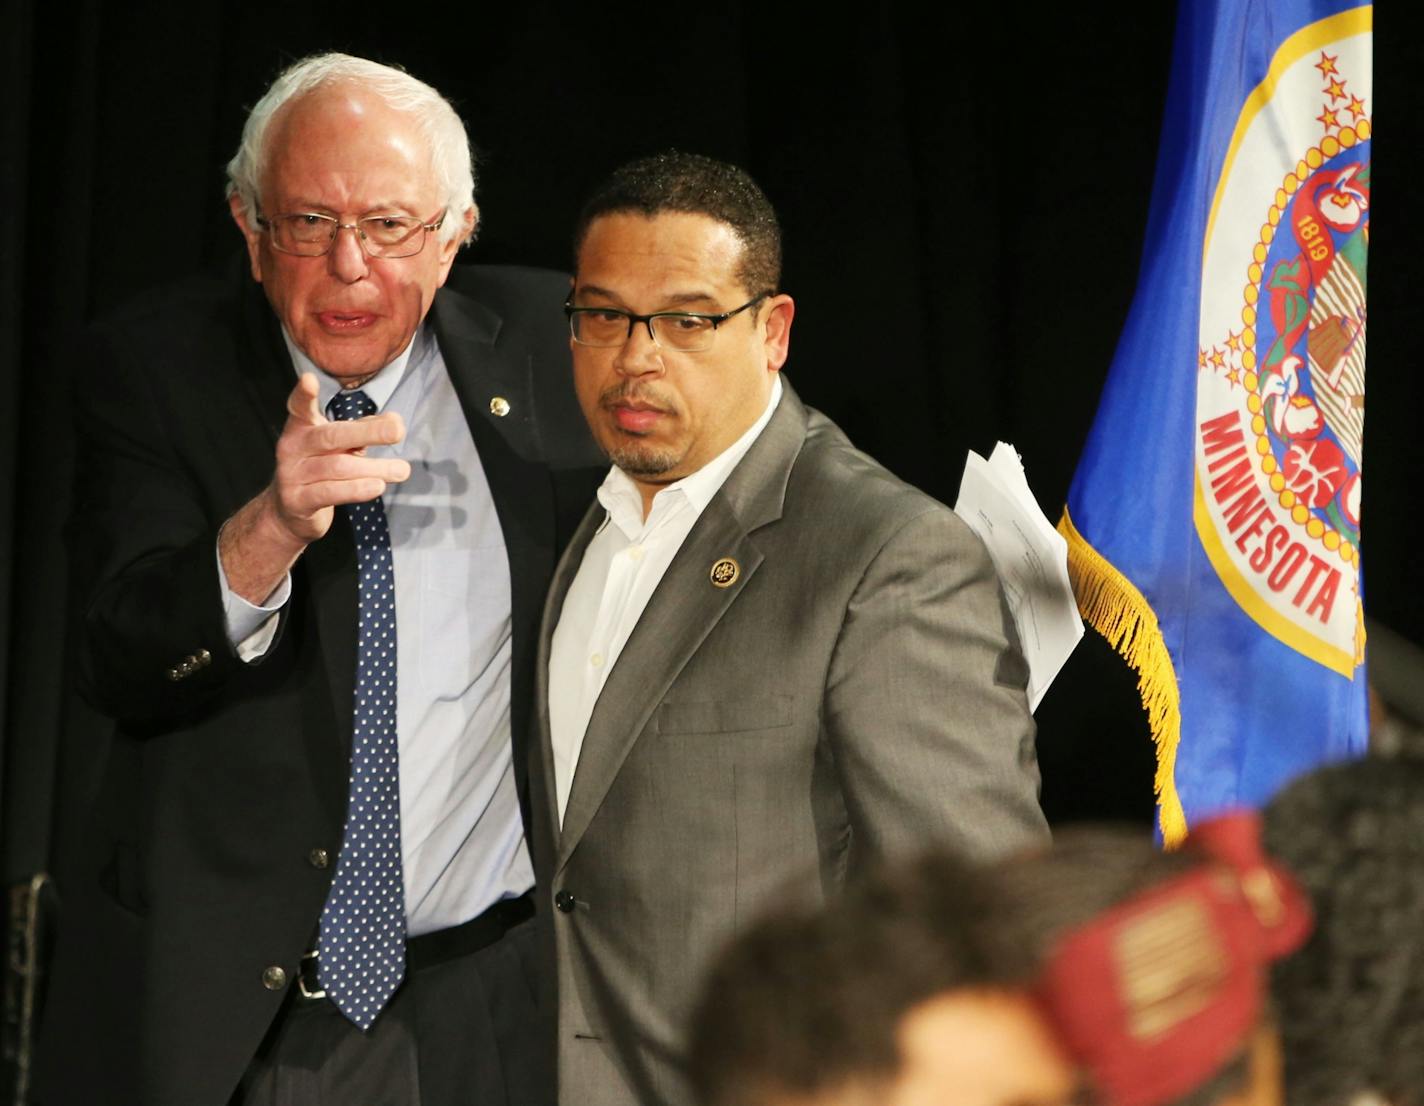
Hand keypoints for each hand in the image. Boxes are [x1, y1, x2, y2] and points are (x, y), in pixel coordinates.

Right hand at [268, 373, 410, 544]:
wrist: (290, 510)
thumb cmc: (320, 468)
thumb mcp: (339, 446)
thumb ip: (364, 430)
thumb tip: (395, 421)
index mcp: (301, 427)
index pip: (299, 407)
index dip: (303, 394)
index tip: (309, 380)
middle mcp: (293, 447)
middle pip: (331, 436)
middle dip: (367, 432)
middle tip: (398, 430)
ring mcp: (291, 475)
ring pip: (338, 467)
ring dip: (374, 468)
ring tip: (402, 470)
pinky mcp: (298, 501)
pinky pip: (331, 492)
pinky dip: (356, 489)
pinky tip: (378, 486)